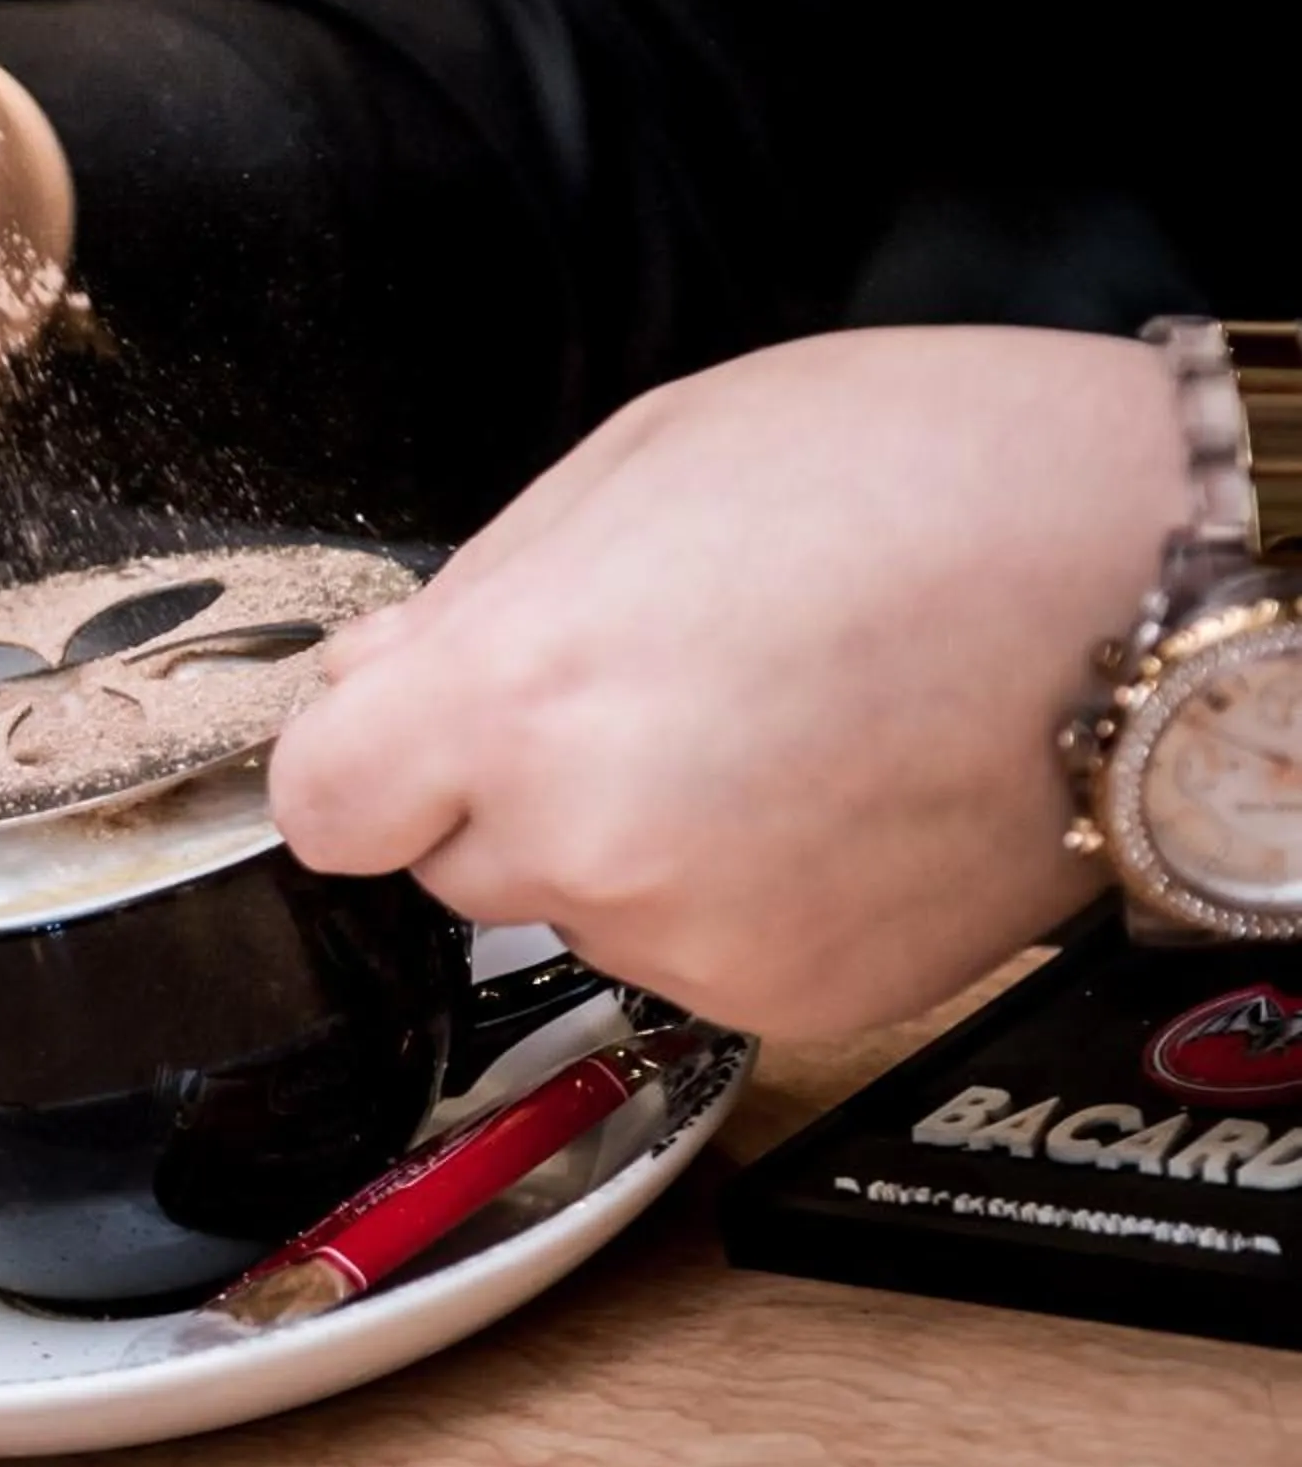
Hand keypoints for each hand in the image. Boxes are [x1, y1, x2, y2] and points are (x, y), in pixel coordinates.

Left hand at [269, 327, 1193, 1038]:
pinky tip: (810, 786)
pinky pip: (684, 953)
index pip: (321, 803)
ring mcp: (700, 942)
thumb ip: (476, 597)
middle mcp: (595, 844)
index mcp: (520, 695)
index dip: (356, 753)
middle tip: (635, 675)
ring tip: (751, 716)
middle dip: (501, 777)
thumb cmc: (914, 476)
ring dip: (618, 833)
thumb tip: (371, 680)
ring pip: (570, 903)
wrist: (1145, 573)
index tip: (391, 728)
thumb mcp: (632, 464)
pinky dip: (720, 887)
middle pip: (446, 856)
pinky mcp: (797, 1003)